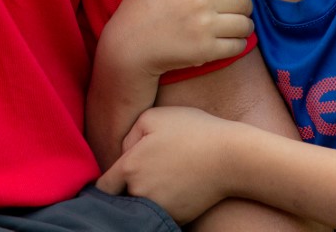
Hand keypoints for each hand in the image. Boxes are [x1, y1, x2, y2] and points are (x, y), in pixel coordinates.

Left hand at [96, 105, 242, 223]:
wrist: (231, 157)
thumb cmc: (192, 131)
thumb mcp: (153, 117)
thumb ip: (128, 135)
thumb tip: (124, 153)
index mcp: (129, 168)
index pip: (104, 187)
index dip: (109, 180)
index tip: (117, 175)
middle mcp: (140, 193)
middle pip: (123, 196)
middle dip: (129, 186)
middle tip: (149, 169)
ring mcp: (159, 208)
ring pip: (142, 205)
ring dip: (147, 194)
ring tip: (166, 174)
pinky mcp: (177, 217)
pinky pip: (162, 211)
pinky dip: (165, 202)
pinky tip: (178, 184)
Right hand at [103, 0, 252, 78]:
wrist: (129, 43)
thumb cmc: (141, 0)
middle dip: (242, 3)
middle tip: (233, 8)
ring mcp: (203, 25)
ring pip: (245, 22)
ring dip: (244, 23)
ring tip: (235, 23)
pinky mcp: (206, 50)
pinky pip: (238, 45)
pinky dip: (239, 42)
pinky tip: (230, 39)